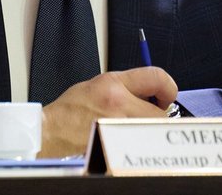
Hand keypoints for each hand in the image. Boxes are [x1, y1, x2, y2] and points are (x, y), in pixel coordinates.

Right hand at [38, 66, 177, 157]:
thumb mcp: (99, 83)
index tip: (166, 94)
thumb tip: (153, 90)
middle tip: (147, 114)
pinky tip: (125, 137)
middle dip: (158, 113)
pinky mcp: (117, 145)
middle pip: (161, 111)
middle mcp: (118, 102)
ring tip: (133, 125)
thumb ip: (127, 85)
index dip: (168, 87)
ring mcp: (118, 126)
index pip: (157, 77)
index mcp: (113, 83)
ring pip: (152, 129)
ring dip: (149, 128)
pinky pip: (140, 143)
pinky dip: (138, 141)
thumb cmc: (71, 109)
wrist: (52, 130)